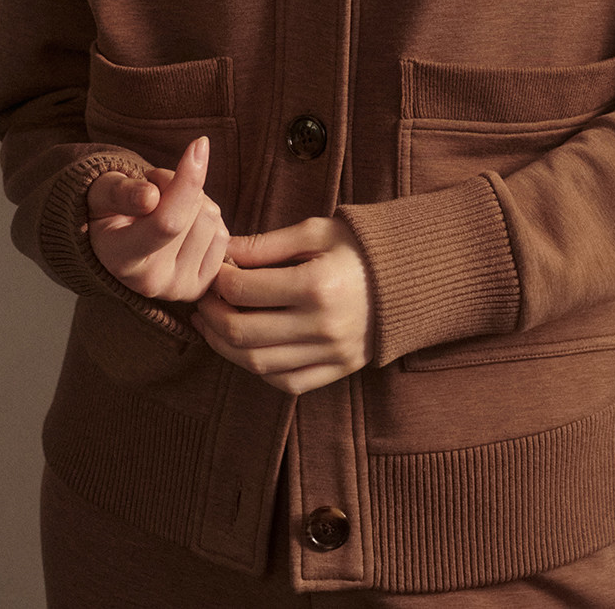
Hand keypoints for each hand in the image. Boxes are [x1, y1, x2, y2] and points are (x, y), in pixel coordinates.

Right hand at [86, 136, 228, 302]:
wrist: (113, 246)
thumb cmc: (106, 211)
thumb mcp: (101, 193)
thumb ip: (120, 193)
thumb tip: (150, 197)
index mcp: (121, 260)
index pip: (167, 221)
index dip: (186, 181)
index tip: (199, 144)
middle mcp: (152, 282)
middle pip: (196, 212)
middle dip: (179, 185)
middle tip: (151, 192)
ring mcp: (179, 289)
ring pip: (213, 218)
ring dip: (194, 201)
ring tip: (162, 208)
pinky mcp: (202, 285)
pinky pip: (224, 234)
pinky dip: (206, 219)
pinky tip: (181, 226)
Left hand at [190, 216, 373, 394]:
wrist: (411, 277)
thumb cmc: (359, 247)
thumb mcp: (316, 232)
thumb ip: (267, 244)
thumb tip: (223, 250)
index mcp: (316, 285)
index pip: (244, 290)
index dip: (218, 281)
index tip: (214, 271)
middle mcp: (322, 325)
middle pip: (243, 333)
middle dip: (212, 317)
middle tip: (203, 302)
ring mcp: (330, 353)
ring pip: (257, 364)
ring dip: (225, 347)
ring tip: (213, 326)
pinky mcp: (337, 370)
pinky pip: (285, 382)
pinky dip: (257, 369)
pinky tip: (246, 349)